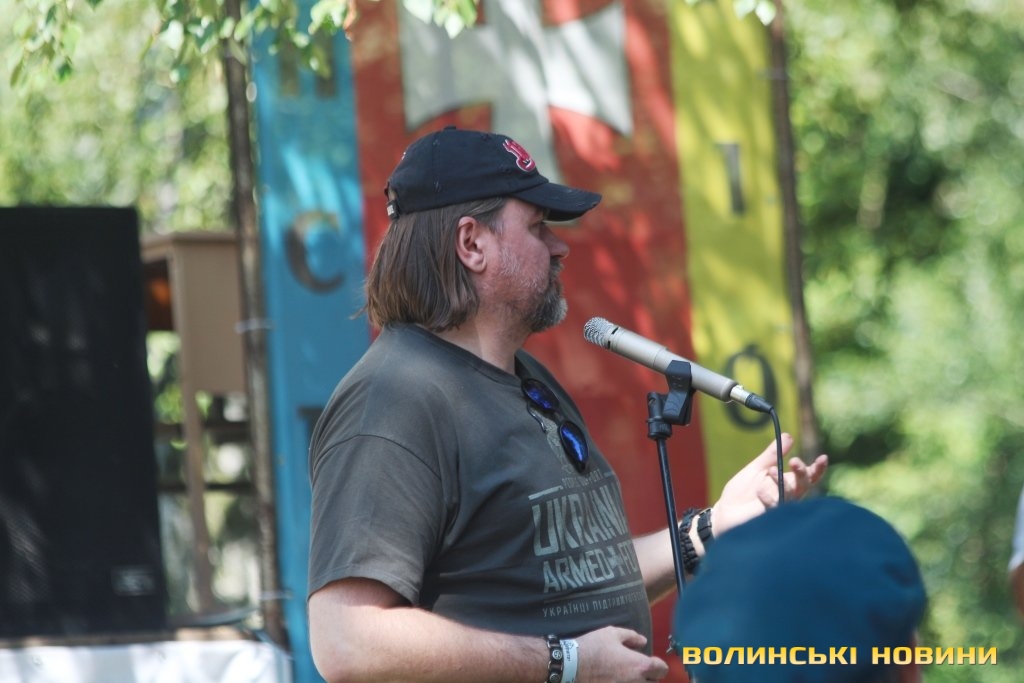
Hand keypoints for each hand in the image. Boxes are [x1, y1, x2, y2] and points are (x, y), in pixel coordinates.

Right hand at [575, 626, 668, 681]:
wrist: (573, 666)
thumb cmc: (594, 647)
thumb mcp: (612, 633)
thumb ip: (632, 636)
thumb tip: (643, 642)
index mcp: (639, 665)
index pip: (662, 670)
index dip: (659, 665)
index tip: (652, 662)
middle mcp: (636, 682)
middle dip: (650, 676)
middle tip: (640, 670)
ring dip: (639, 681)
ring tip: (628, 675)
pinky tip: (617, 679)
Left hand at [710, 433, 827, 535]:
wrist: (725, 510)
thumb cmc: (743, 491)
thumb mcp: (757, 469)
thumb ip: (773, 454)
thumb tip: (788, 436)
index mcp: (788, 482)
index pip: (808, 476)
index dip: (818, 468)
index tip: (823, 457)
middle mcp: (789, 496)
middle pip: (804, 485)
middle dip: (802, 472)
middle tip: (794, 461)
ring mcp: (781, 508)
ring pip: (792, 495)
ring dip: (782, 481)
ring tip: (770, 471)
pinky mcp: (771, 518)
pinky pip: (776, 507)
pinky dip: (768, 497)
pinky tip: (760, 492)